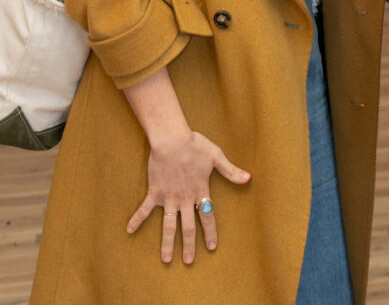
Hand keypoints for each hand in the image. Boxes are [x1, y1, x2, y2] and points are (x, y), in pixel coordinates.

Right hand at [126, 128, 249, 264]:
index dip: (210, 232)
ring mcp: (169, 197)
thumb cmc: (195, 145)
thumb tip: (248, 178)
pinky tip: (129, 231)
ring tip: (166, 259)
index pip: (207, 216)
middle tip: (189, 261)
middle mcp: (184, 198)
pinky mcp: (155, 192)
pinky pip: (145, 209)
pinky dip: (137, 220)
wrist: (172, 139)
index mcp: (200, 191)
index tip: (211, 247)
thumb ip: (230, 170)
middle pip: (188, 226)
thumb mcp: (216, 156)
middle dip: (189, 244)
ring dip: (167, 242)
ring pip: (169, 225)